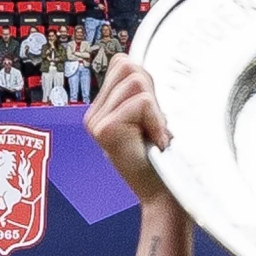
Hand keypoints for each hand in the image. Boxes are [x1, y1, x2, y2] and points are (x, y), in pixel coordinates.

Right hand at [85, 55, 174, 208]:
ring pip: (136, 81)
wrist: (163, 195)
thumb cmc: (162, 158)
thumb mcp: (148, 117)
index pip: (121, 63)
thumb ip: (140, 90)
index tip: (152, 115)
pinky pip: (142, 102)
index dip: (146, 81)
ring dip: (155, 109)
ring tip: (154, 135)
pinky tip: (155, 143)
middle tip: (154, 125)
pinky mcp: (105, 129)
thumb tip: (138, 59)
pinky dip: (156, 120)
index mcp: (100, 110)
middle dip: (150, 91)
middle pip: (127, 65)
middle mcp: (92, 116)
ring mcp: (95, 123)